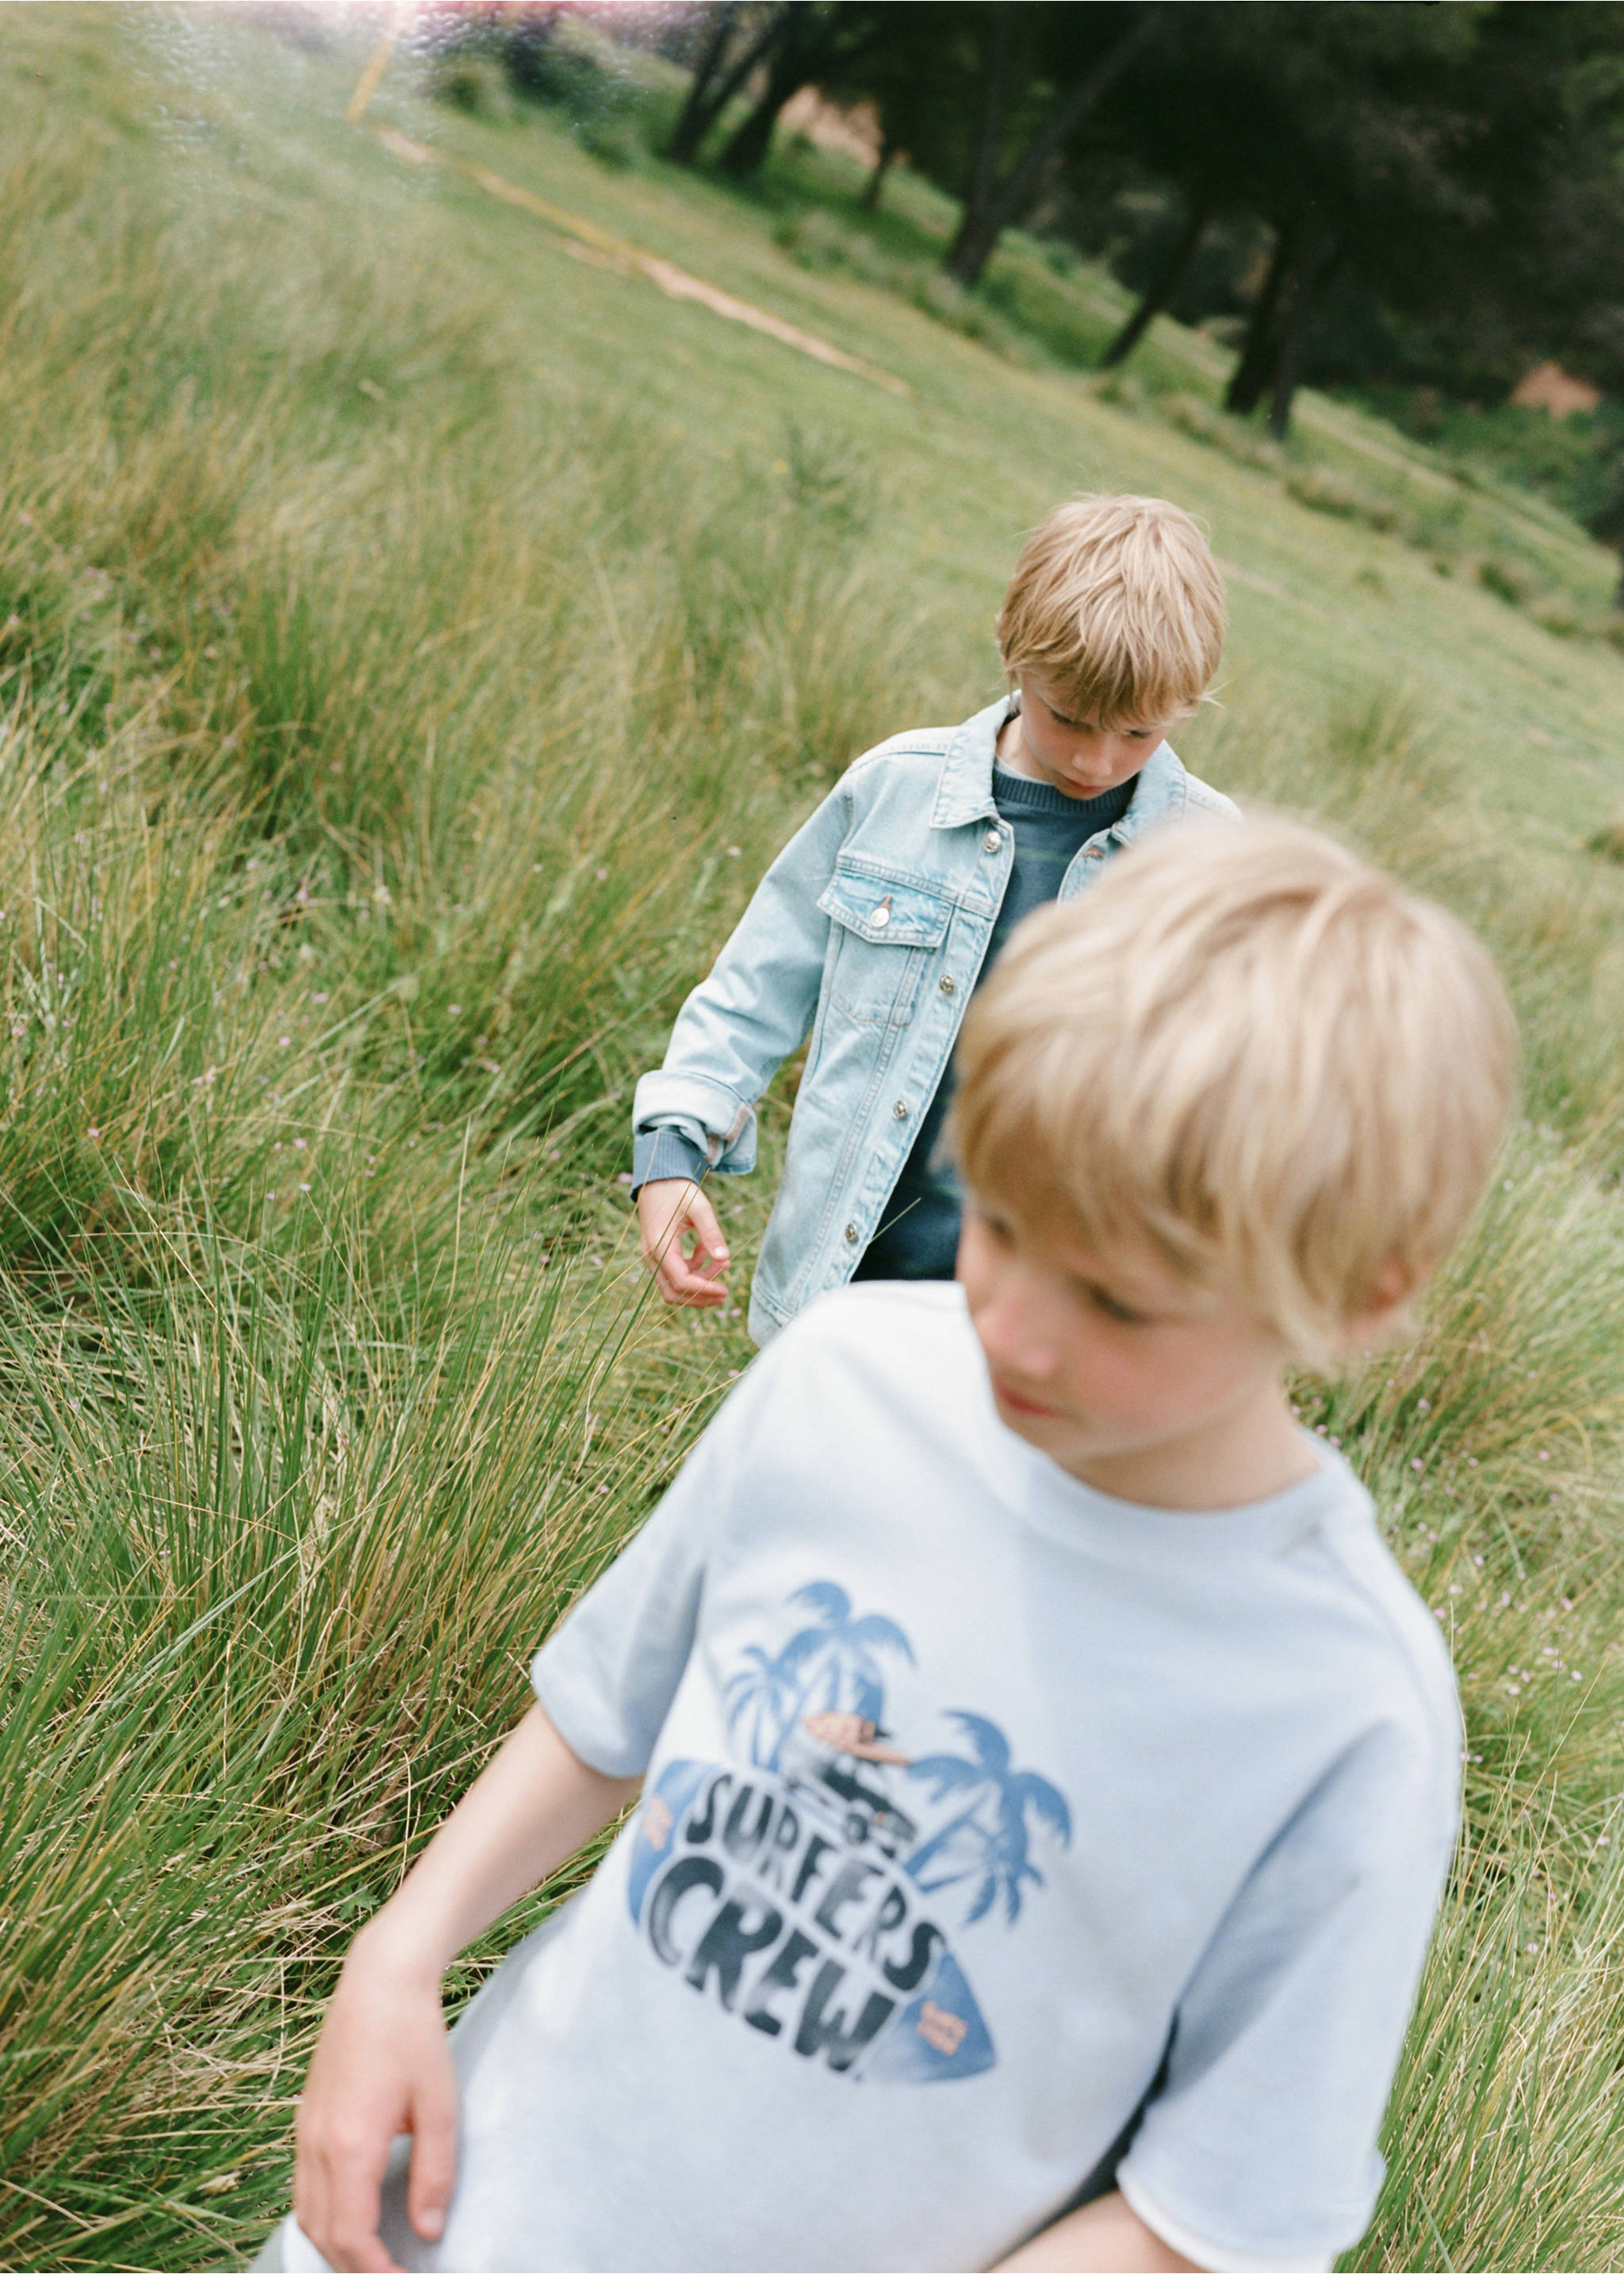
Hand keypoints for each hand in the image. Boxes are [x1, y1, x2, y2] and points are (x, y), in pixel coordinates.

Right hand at [294, 1938, 457, 2272]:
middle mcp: (317, 2145)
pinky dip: (322, 2217)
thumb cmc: (415, 2038)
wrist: (379, 1981)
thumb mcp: (439, 2106)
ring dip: (335, 2247)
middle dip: (355, 2268)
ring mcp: (305, 2132)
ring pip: (306, 2215)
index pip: (352, 2237)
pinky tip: (350, 2218)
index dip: (375, 2273)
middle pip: (323, 2235)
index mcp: (350, 2145)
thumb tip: (429, 2231)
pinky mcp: (305, 2120)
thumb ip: (434, 2173)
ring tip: (373, 2260)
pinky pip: (302, 2188)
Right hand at [636, 1177, 729, 1307]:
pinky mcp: (657, 1254)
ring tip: (723, 1266)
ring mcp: (652, 1257)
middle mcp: (651, 1256)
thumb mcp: (699, 1207)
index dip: (704, 1290)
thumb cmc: (678, 1190)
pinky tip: (707, 1254)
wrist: (658, 1179)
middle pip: (674, 1293)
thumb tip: (725, 1258)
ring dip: (699, 1284)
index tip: (725, 1290)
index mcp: (660, 1245)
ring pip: (673, 1287)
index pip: (681, 1281)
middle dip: (701, 1297)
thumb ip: (711, 1232)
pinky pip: (674, 1274)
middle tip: (725, 1293)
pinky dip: (693, 1271)